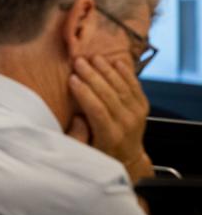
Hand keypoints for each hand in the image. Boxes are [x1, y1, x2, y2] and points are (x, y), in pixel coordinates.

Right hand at [68, 56, 153, 180]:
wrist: (128, 156)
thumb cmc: (101, 152)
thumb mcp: (84, 151)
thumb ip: (78, 136)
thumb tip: (78, 117)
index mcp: (110, 136)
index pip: (97, 110)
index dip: (84, 92)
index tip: (71, 78)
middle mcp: (126, 124)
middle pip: (109, 95)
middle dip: (92, 75)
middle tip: (79, 61)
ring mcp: (137, 115)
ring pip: (122, 87)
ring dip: (107, 70)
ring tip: (93, 58)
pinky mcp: (143, 107)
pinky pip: (135, 86)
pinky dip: (126, 73)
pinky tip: (116, 62)